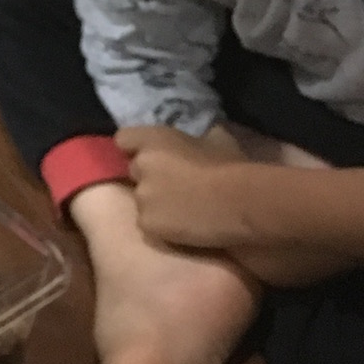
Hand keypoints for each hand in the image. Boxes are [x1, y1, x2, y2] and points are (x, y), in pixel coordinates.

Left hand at [116, 126, 254, 250]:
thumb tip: (204, 137)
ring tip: (185, 210)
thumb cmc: (230, 167)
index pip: (124, 139)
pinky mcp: (146, 222)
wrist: (238, 202)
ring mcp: (141, 195)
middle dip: (150, 178)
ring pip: (142, 200)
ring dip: (157, 204)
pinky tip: (184, 226)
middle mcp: (140, 165)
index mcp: (153, 139)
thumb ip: (199, 138)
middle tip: (175, 186)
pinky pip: (149, 223)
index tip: (153, 156)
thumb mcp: (216, 140)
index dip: (136, 148)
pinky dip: (163, 226)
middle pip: (134, 171)